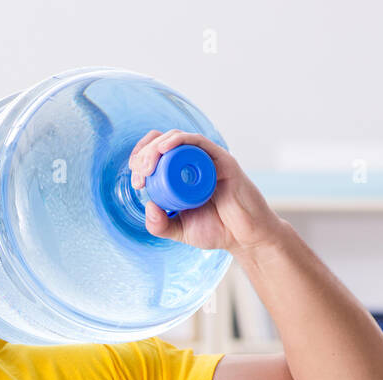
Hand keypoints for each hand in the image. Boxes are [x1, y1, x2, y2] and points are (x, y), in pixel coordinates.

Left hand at [128, 128, 281, 254]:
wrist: (245, 237)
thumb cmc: (217, 230)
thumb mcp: (180, 231)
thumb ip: (161, 225)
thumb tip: (148, 206)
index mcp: (182, 175)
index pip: (157, 156)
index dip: (141, 161)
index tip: (137, 182)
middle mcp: (194, 163)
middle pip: (163, 142)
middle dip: (144, 154)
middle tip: (140, 175)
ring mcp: (208, 159)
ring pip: (177, 138)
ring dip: (157, 147)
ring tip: (147, 166)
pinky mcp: (221, 159)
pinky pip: (198, 142)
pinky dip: (179, 140)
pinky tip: (164, 148)